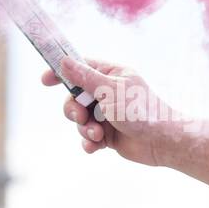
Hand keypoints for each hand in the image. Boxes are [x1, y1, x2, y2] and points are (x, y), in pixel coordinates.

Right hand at [44, 56, 180, 167]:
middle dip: (73, 109)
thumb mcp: (110, 90)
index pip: (80, 68)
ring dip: (84, 128)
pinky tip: (94, 146)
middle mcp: (109, 93)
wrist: (163, 142)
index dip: (61, 73)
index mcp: (112, 75)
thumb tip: (64, 60)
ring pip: (80, 119)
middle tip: (80, 116)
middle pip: (74, 97)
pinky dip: (89, 142)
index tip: (45, 81)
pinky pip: (89, 137)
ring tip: (97, 134)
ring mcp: (108, 114)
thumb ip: (84, 77)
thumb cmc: (141, 111)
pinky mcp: (110, 134)